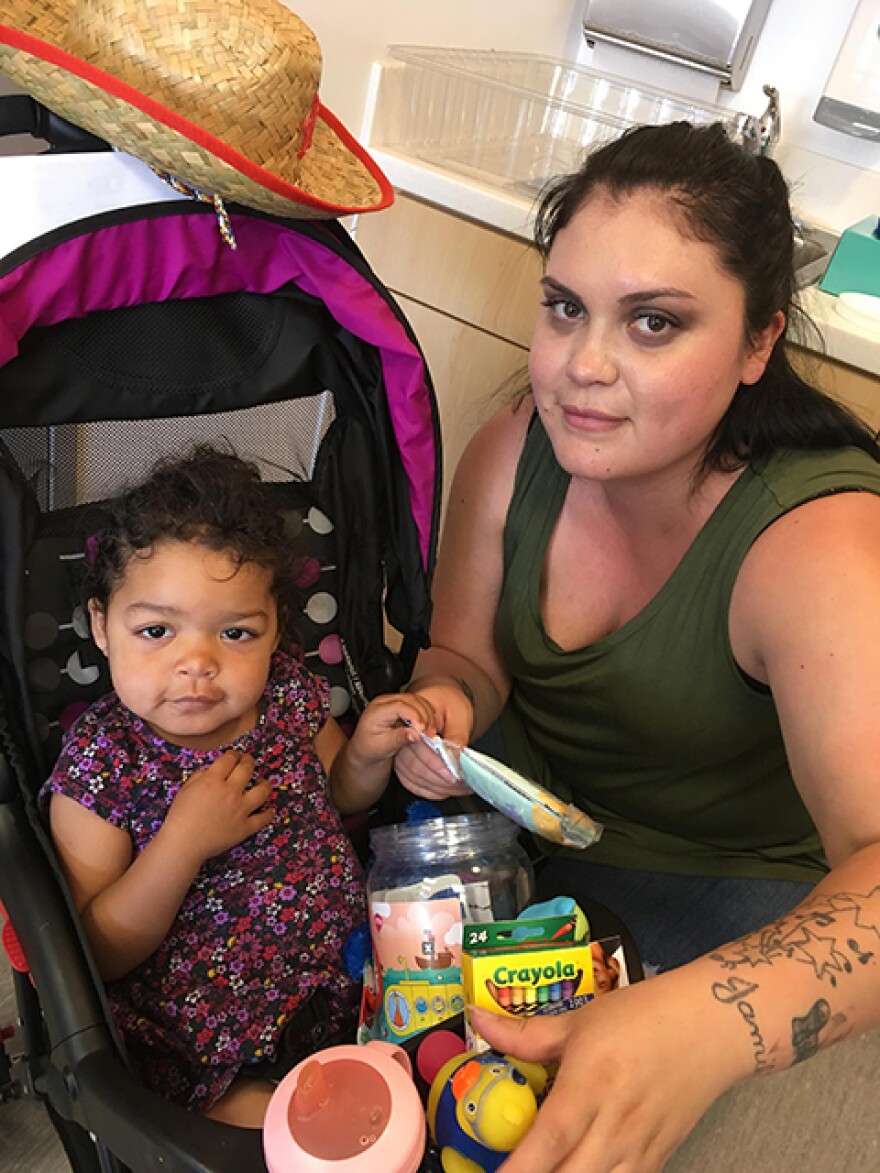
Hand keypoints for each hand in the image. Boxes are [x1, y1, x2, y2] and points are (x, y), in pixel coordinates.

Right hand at [162, 750, 273, 863]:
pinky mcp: (245, 827)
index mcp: (213, 781)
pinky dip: (268, 813)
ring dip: (265, 784)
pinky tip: (270, 810)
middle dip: (249, 761)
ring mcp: (240, 809)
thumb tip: (211, 771)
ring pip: (262, 791)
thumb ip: (199, 776)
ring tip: (263, 783)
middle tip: (248, 761)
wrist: (183, 843)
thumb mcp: (185, 789)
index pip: (229, 759)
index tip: (234, 755)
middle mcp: (230, 792)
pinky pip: (262, 819)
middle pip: (247, 769)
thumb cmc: (179, 816)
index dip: (233, 754)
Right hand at [393, 680, 473, 798]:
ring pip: (414, 779)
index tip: (455, 774)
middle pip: (415, 767)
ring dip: (438, 788)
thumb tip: (457, 758)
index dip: (438, 764)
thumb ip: (457, 735)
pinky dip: (431, 791)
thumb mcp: (458, 712)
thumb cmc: (448, 702)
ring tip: (460, 788)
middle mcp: (402, 737)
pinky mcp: (405, 764)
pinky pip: (413, 784)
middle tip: (463, 784)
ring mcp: (401, 752)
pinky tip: (446, 790)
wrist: (440, 700)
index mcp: (412, 720)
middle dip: (441, 781)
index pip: (421, 748)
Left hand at [469, 968, 740, 1172]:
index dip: (518, 1168)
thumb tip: (478, 1022)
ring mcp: (638, 1150)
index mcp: (590, 1085)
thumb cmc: (644, 1017)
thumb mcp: (580, 1020)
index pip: (550, 1140)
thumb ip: (524, 1034)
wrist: (712, 1026)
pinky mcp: (656, 1161)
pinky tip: (578, 1167)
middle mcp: (615, 1126)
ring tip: (541, 1169)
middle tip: (508, 1171)